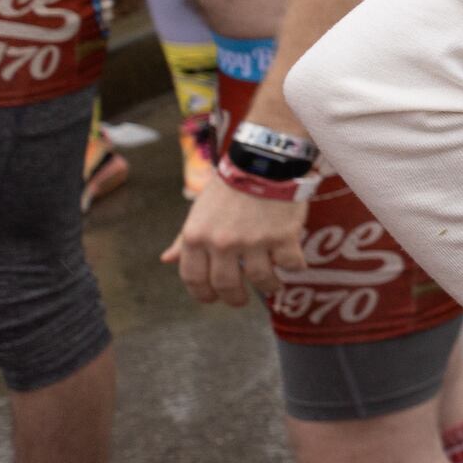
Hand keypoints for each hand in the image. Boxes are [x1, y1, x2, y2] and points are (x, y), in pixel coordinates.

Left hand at [165, 179, 308, 305]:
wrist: (264, 161)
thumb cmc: (230, 187)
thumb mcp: (200, 211)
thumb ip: (185, 239)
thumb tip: (166, 259)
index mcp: (197, 236)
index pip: (193, 278)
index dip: (202, 294)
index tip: (212, 299)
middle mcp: (222, 243)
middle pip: (226, 285)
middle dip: (234, 298)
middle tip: (241, 300)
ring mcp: (254, 241)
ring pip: (261, 280)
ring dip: (269, 286)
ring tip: (273, 284)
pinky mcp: (283, 237)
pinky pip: (291, 264)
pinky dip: (295, 267)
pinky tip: (295, 263)